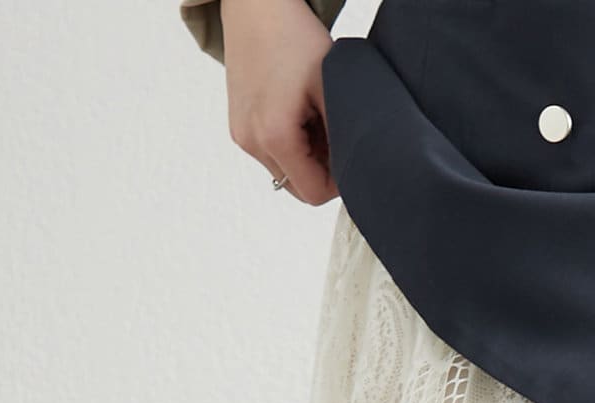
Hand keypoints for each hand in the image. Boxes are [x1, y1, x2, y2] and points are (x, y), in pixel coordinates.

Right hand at [220, 0, 336, 204]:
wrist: (255, 4)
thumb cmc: (293, 35)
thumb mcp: (332, 86)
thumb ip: (344, 135)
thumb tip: (357, 168)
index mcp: (274, 136)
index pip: (314, 193)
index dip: (339, 181)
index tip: (349, 152)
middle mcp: (251, 142)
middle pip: (298, 187)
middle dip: (321, 169)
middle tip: (333, 130)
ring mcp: (240, 135)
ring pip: (285, 171)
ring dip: (306, 155)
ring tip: (314, 116)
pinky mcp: (238, 125)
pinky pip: (270, 152)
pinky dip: (289, 142)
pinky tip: (297, 112)